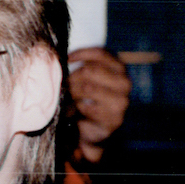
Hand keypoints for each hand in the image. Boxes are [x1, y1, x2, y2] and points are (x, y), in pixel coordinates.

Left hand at [67, 48, 130, 164]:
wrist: (92, 129)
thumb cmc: (87, 99)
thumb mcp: (85, 79)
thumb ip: (81, 67)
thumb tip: (60, 57)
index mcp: (119, 68)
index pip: (100, 53)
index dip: (81, 54)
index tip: (67, 59)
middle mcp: (124, 82)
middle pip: (90, 70)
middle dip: (72, 77)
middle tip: (64, 85)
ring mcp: (121, 101)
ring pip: (88, 88)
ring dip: (73, 93)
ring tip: (68, 97)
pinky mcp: (114, 118)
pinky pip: (87, 107)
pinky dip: (76, 108)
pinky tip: (75, 111)